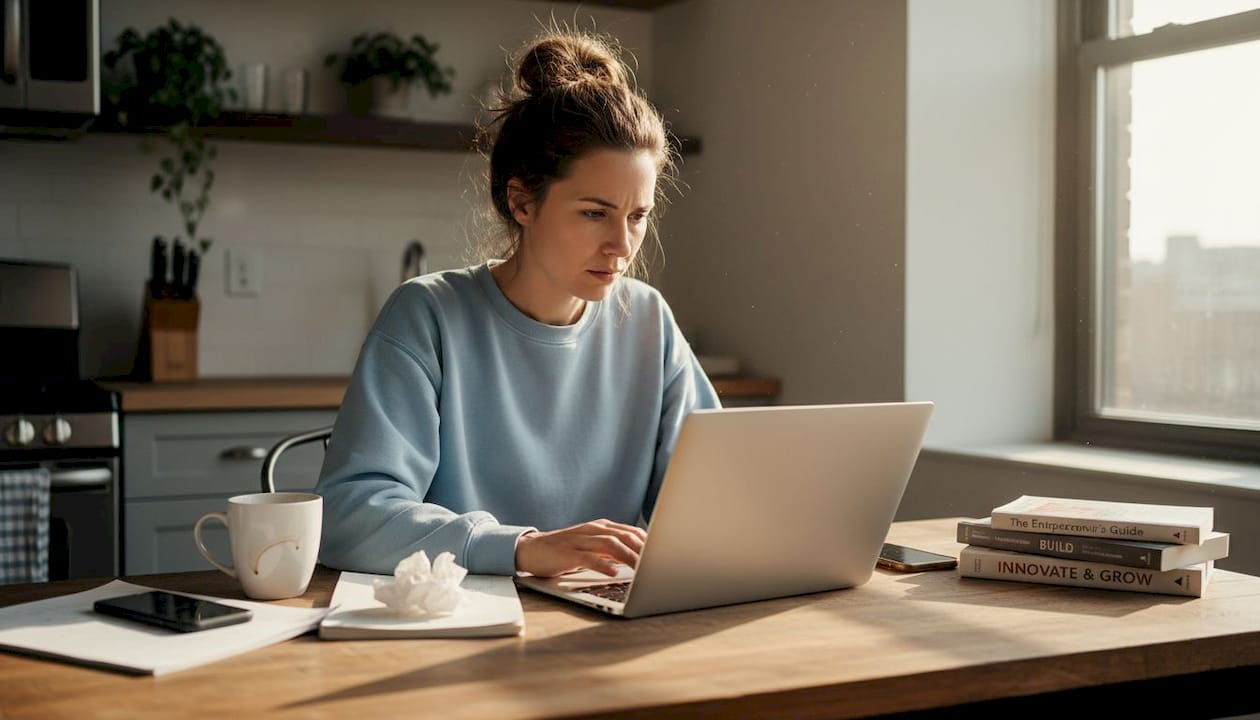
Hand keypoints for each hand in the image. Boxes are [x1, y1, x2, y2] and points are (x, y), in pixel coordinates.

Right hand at [515, 519, 646, 577]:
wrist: (532, 549)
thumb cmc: (564, 551)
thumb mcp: (591, 547)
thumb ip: (611, 550)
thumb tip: (637, 559)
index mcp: (600, 527)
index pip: (630, 531)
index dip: (648, 542)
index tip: (664, 554)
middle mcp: (592, 530)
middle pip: (624, 536)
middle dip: (643, 549)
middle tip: (659, 563)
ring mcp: (580, 540)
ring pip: (609, 545)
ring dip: (628, 556)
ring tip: (642, 568)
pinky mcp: (568, 553)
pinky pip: (588, 558)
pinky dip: (603, 564)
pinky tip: (614, 572)